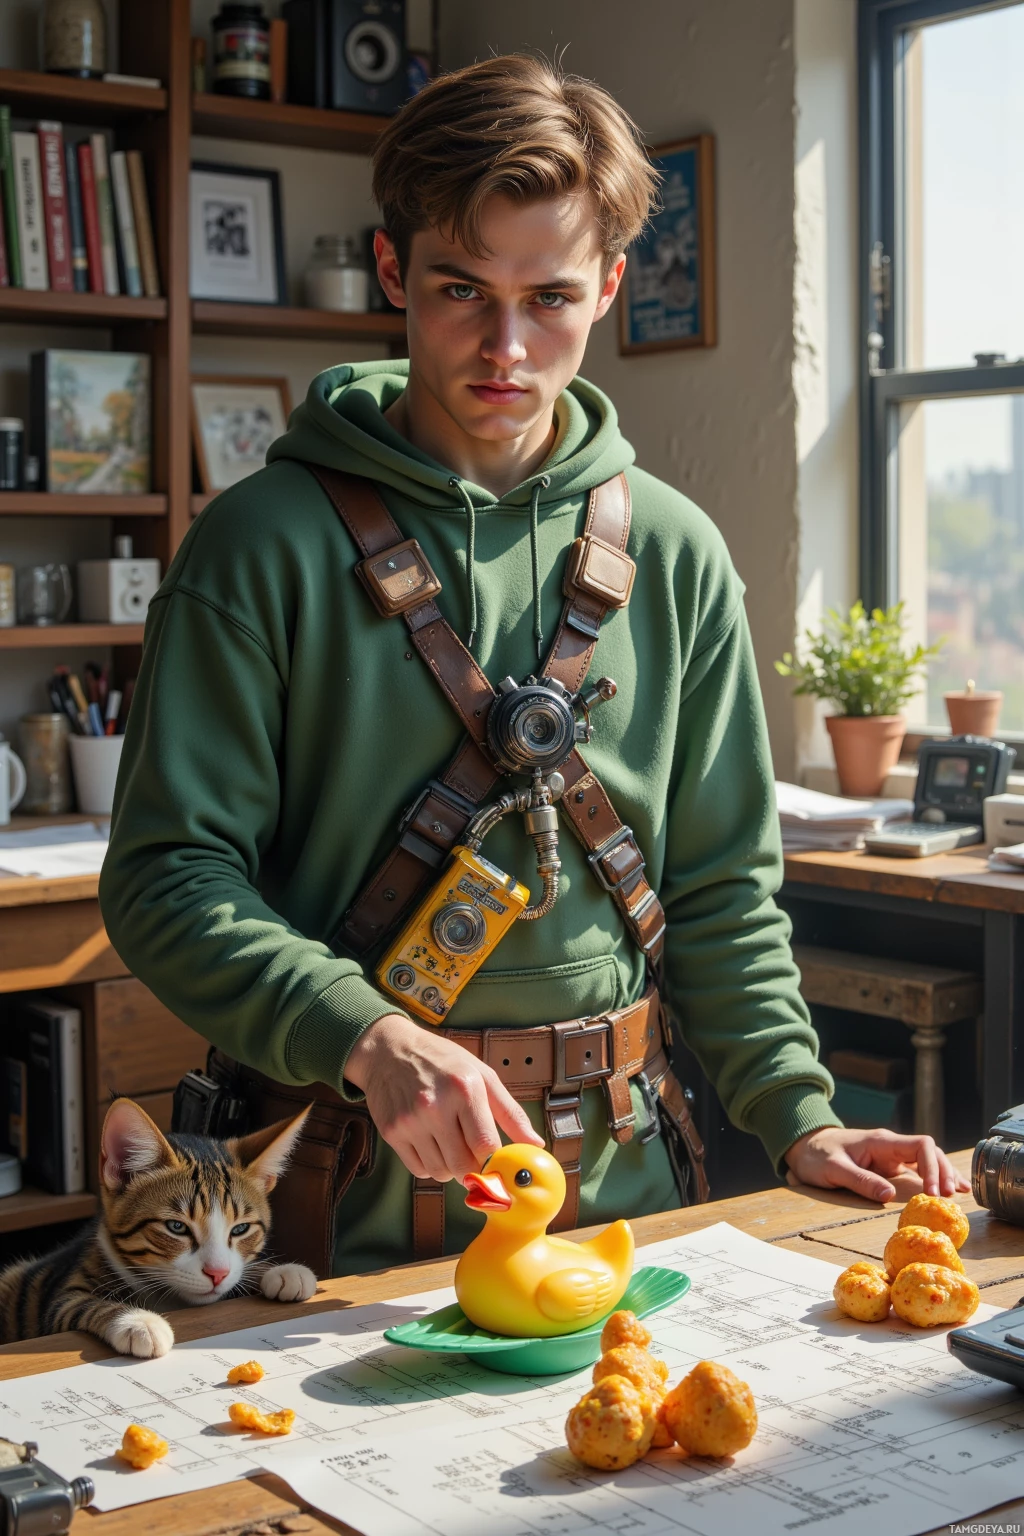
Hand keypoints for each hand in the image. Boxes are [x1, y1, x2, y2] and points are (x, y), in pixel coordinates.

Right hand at [344, 1013, 543, 1182]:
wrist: (389, 1049)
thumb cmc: (442, 1061)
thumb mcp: (482, 1075)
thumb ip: (511, 1112)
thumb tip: (535, 1144)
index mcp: (464, 1089)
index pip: (486, 1145)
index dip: (495, 1161)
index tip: (498, 1162)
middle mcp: (435, 1107)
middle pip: (462, 1166)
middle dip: (473, 1168)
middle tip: (474, 1155)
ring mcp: (410, 1122)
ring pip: (440, 1172)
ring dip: (451, 1167)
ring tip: (450, 1143)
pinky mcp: (391, 1132)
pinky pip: (418, 1170)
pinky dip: (429, 1165)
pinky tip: (431, 1143)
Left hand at [784, 1126, 970, 1202]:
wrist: (804, 1147)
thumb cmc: (816, 1156)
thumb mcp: (834, 1170)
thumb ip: (861, 1181)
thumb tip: (890, 1195)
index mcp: (881, 1142)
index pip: (920, 1145)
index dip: (933, 1167)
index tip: (933, 1192)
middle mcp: (891, 1147)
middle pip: (930, 1152)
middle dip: (944, 1172)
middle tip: (951, 1198)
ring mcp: (891, 1156)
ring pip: (927, 1159)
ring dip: (944, 1174)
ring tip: (959, 1195)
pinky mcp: (888, 1166)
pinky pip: (917, 1169)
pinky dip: (934, 1178)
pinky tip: (949, 1190)